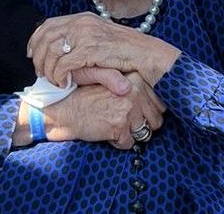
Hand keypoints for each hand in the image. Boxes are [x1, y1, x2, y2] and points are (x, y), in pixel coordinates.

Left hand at [29, 13, 180, 87]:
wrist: (147, 55)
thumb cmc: (127, 51)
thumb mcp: (101, 39)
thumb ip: (83, 39)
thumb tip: (64, 49)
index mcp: (84, 18)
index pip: (49, 24)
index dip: (36, 40)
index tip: (32, 54)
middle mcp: (82, 23)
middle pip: (46, 37)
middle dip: (39, 57)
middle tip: (40, 73)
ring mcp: (86, 35)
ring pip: (52, 52)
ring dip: (49, 69)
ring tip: (53, 80)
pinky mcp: (90, 50)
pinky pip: (64, 64)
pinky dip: (59, 76)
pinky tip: (64, 83)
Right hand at [41, 73, 164, 148]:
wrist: (62, 110)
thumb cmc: (85, 98)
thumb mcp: (112, 84)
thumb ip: (136, 88)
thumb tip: (161, 103)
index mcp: (135, 79)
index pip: (160, 103)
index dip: (147, 112)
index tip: (131, 110)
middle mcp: (134, 92)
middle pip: (156, 119)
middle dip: (141, 124)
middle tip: (121, 118)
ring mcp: (128, 108)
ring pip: (145, 132)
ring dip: (131, 134)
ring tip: (113, 123)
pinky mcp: (119, 125)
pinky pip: (129, 144)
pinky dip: (118, 143)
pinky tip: (105, 131)